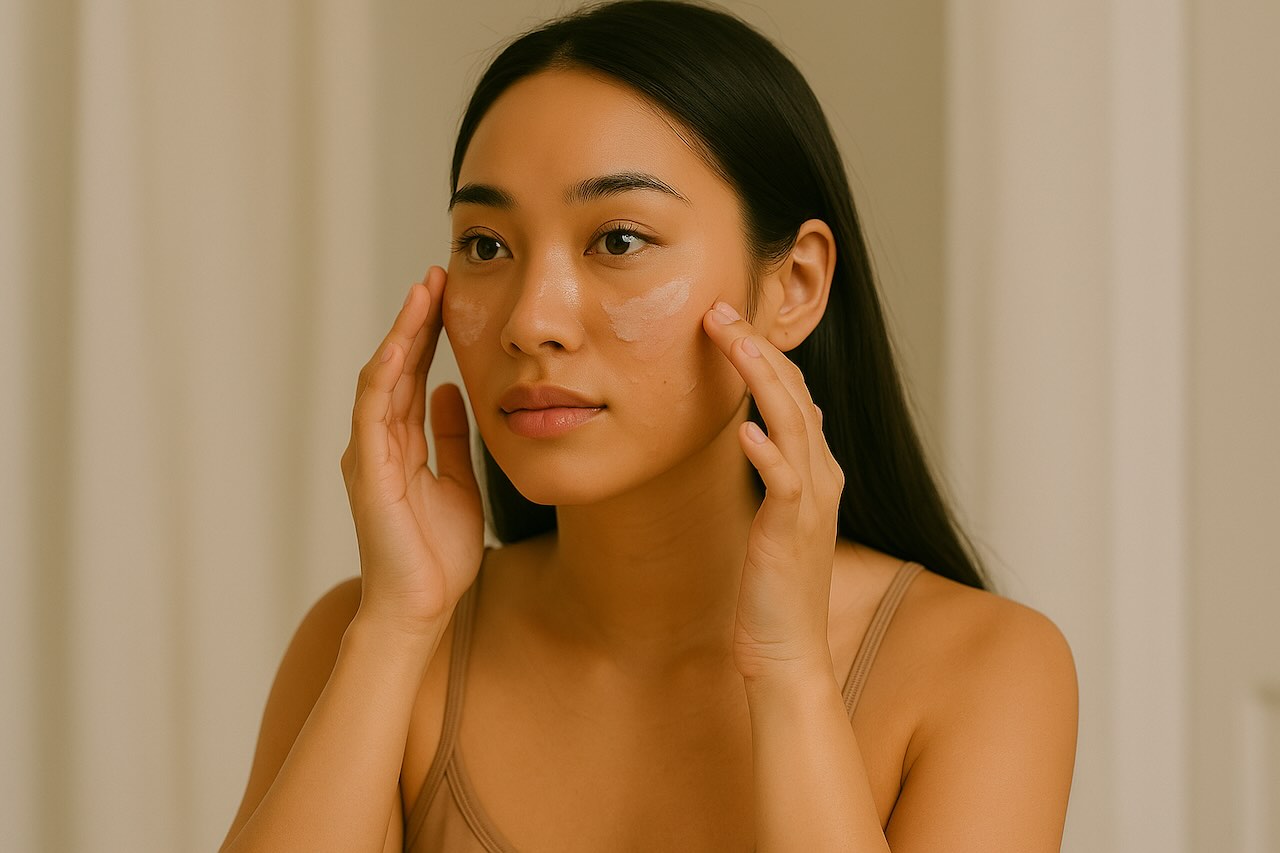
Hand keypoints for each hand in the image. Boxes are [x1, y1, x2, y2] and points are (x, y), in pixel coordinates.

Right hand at [340, 266, 484, 637]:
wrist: (420, 609)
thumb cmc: (437, 555)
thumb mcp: (456, 483)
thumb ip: (450, 439)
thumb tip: (451, 394)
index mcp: (400, 444)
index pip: (413, 375)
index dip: (429, 334)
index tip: (450, 295)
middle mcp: (379, 443)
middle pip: (395, 367)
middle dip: (415, 320)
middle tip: (437, 276)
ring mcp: (369, 456)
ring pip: (381, 380)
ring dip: (402, 334)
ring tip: (422, 294)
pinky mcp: (368, 474)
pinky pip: (372, 415)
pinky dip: (385, 378)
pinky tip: (403, 346)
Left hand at [702, 301, 844, 682]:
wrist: (786, 652)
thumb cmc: (773, 587)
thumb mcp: (777, 516)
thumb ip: (778, 468)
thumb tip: (770, 423)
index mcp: (817, 469)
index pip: (794, 393)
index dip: (762, 352)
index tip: (724, 318)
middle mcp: (822, 477)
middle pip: (795, 393)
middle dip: (757, 347)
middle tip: (719, 309)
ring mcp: (811, 502)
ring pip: (793, 422)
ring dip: (761, 377)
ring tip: (730, 340)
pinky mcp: (792, 531)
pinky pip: (784, 481)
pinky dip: (768, 450)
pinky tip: (745, 427)